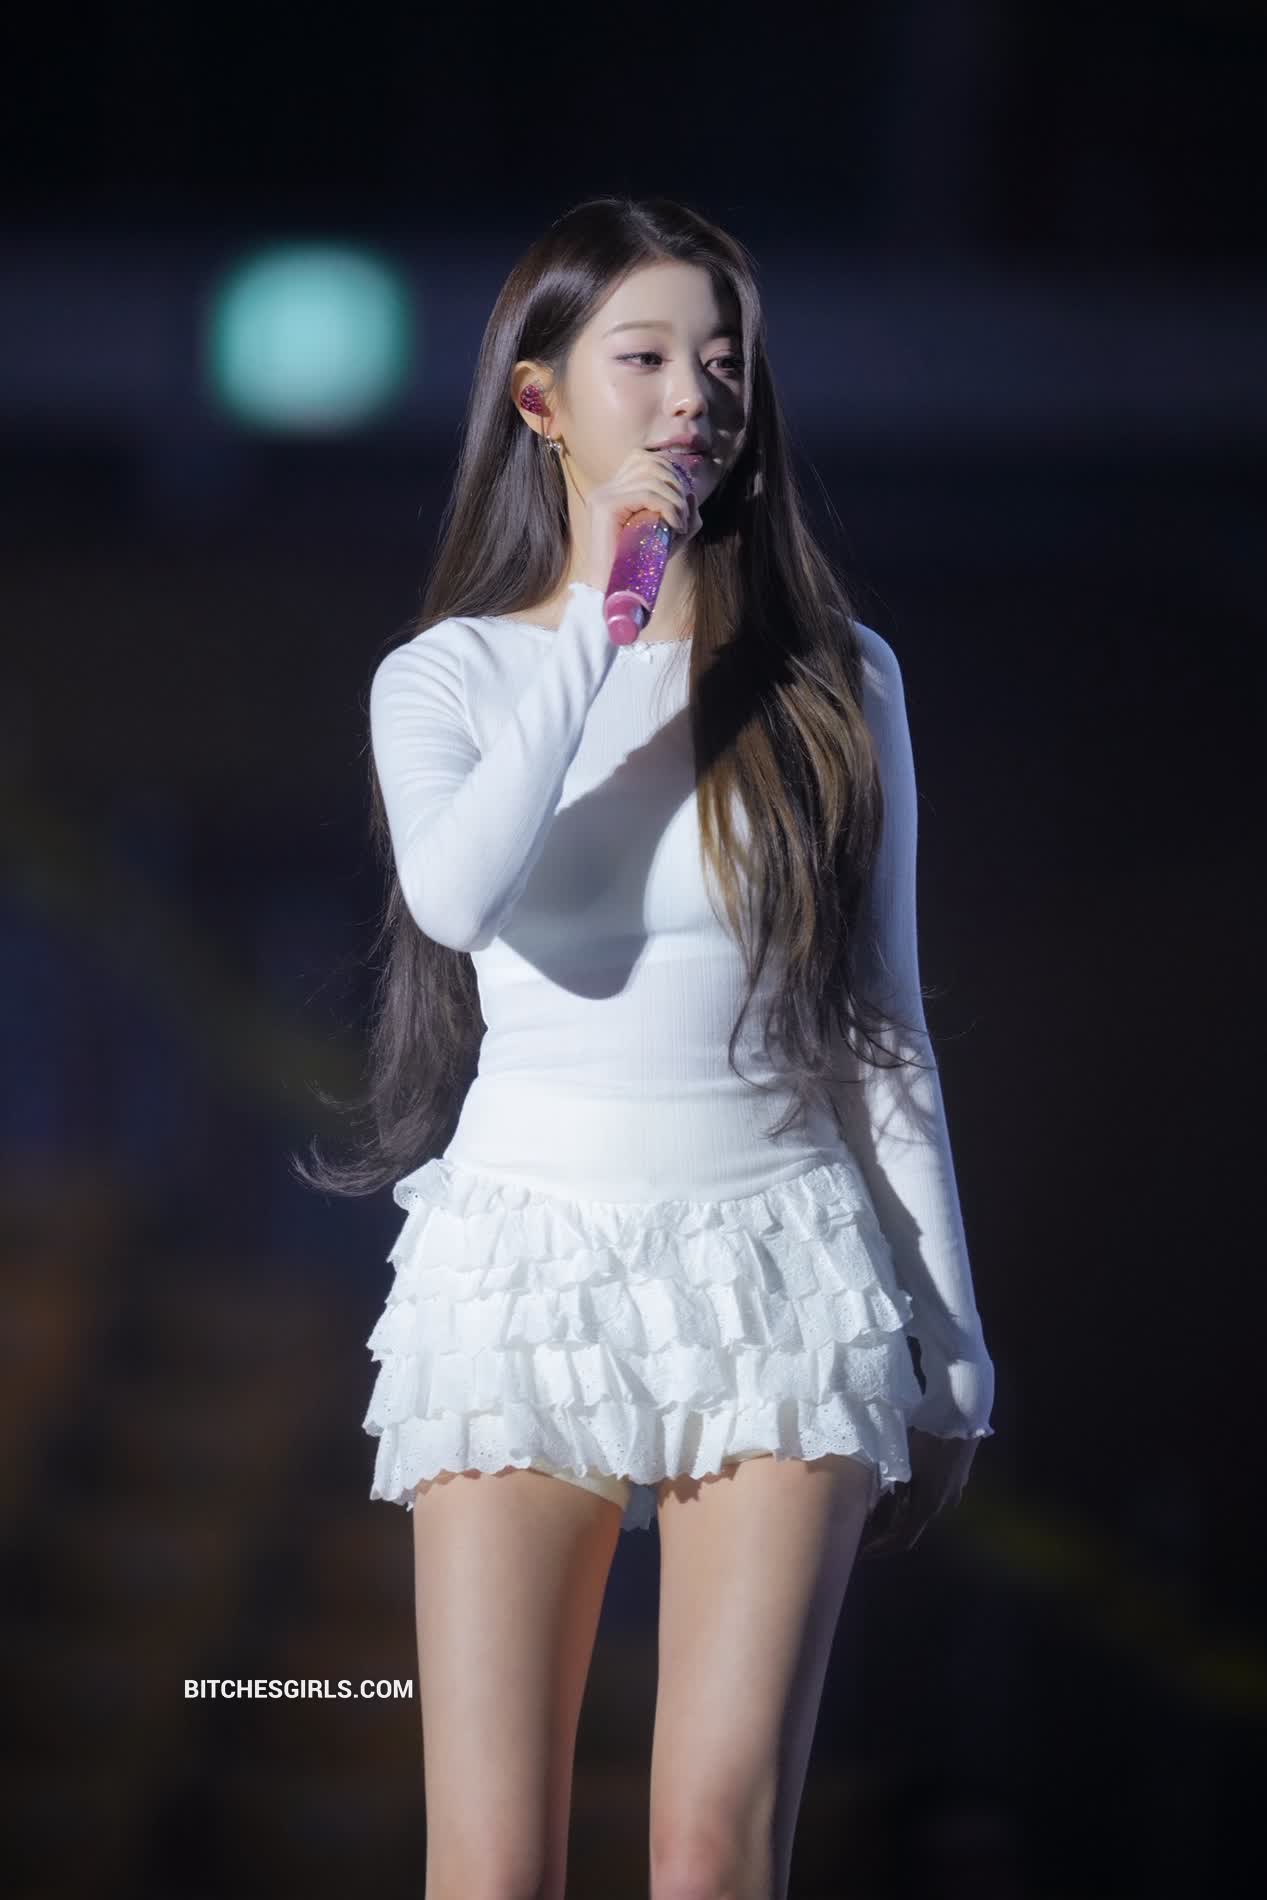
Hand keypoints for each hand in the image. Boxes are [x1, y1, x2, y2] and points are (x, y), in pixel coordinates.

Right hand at [583, 448, 699, 592]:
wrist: (616, 592)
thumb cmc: (641, 567)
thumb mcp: (670, 536)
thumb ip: (684, 514)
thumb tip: (692, 494)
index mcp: (614, 490)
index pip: (644, 459)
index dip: (671, 472)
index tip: (684, 501)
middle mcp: (605, 489)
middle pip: (650, 463)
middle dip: (677, 484)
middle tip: (685, 514)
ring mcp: (603, 496)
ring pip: (652, 478)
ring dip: (675, 499)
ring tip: (680, 524)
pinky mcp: (606, 507)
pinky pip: (647, 494)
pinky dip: (668, 508)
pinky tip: (675, 527)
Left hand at [857, 1427, 980, 1559]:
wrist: (960, 1415)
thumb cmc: (925, 1439)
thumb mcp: (901, 1466)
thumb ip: (890, 1494)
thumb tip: (873, 1515)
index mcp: (928, 1506)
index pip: (902, 1539)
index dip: (882, 1548)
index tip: (863, 1552)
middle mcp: (944, 1506)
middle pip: (912, 1525)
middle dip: (889, 1528)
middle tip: (865, 1525)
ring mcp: (954, 1493)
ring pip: (923, 1508)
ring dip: (903, 1510)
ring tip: (879, 1504)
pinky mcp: (958, 1479)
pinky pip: (933, 1495)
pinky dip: (916, 1497)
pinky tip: (903, 1485)